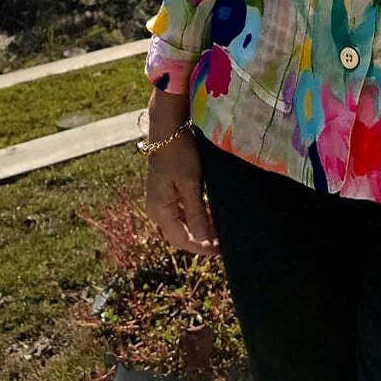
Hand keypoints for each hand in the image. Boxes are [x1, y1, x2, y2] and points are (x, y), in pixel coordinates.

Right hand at [143, 89, 218, 255]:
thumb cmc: (180, 154)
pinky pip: (180, 210)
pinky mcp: (165, 191)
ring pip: (181, 222)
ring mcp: (160, 200)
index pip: (180, 239)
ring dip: (199, 227)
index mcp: (160, 210)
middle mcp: (156, 209)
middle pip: (179, 233)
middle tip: (223, 242)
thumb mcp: (191, 184)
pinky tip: (211, 212)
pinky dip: (195, 214)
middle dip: (201, 239)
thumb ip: (197, 213)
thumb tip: (203, 241)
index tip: (221, 251)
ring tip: (220, 228)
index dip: (200, 248)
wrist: (167, 129)